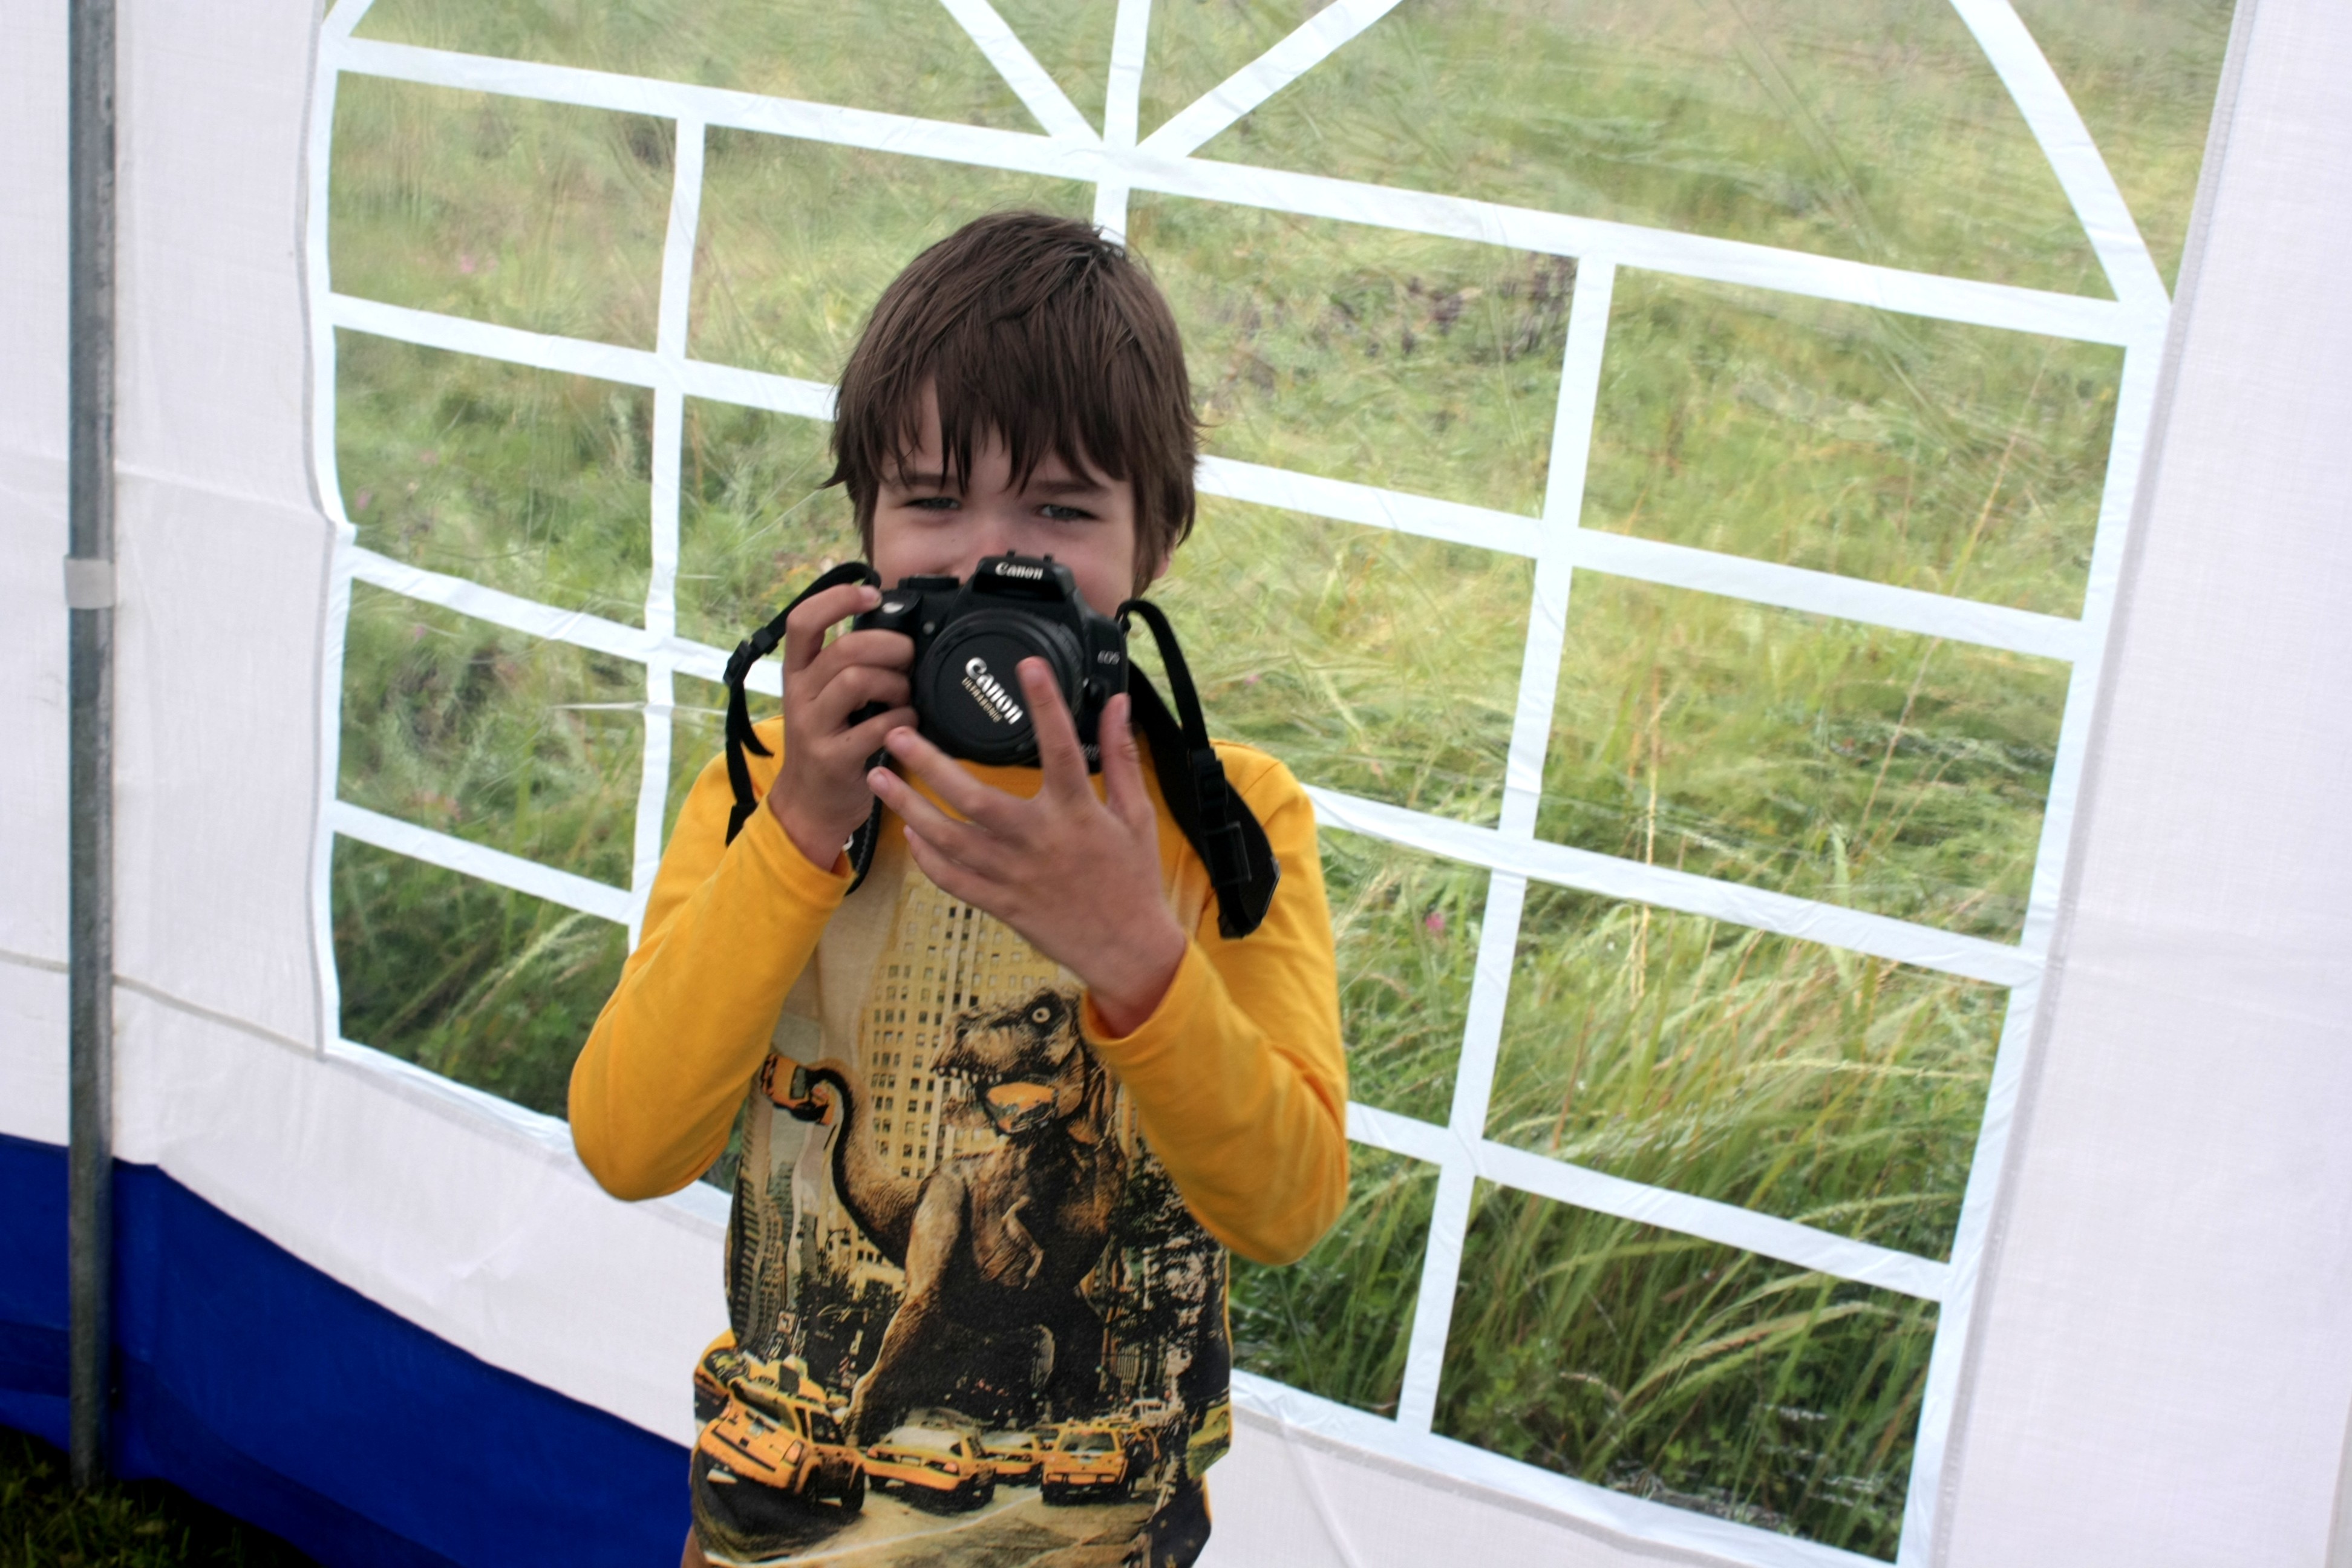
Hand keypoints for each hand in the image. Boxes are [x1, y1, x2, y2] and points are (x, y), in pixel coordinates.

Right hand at [767, 581, 916, 869]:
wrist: (809, 805)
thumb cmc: (829, 741)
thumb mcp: (826, 697)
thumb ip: (849, 665)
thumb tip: (897, 630)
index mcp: (797, 672)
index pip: (803, 621)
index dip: (837, 599)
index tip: (871, 595)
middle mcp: (800, 694)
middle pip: (844, 649)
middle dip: (889, 646)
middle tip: (908, 659)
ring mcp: (813, 727)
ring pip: (857, 681)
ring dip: (896, 684)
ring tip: (905, 696)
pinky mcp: (833, 758)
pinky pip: (876, 727)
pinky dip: (902, 720)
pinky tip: (907, 724)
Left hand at [868, 661, 1186, 1034]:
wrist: (1128, 950)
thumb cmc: (1133, 878)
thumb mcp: (1136, 814)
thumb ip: (1121, 756)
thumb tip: (1119, 704)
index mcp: (1078, 813)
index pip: (1060, 749)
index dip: (1045, 705)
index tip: (1027, 666)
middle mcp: (1039, 841)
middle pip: (974, 797)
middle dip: (930, 764)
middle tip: (896, 733)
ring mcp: (1014, 875)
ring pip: (950, 840)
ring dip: (910, 808)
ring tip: (878, 778)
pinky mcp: (1001, 903)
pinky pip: (953, 880)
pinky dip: (927, 858)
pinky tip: (909, 833)